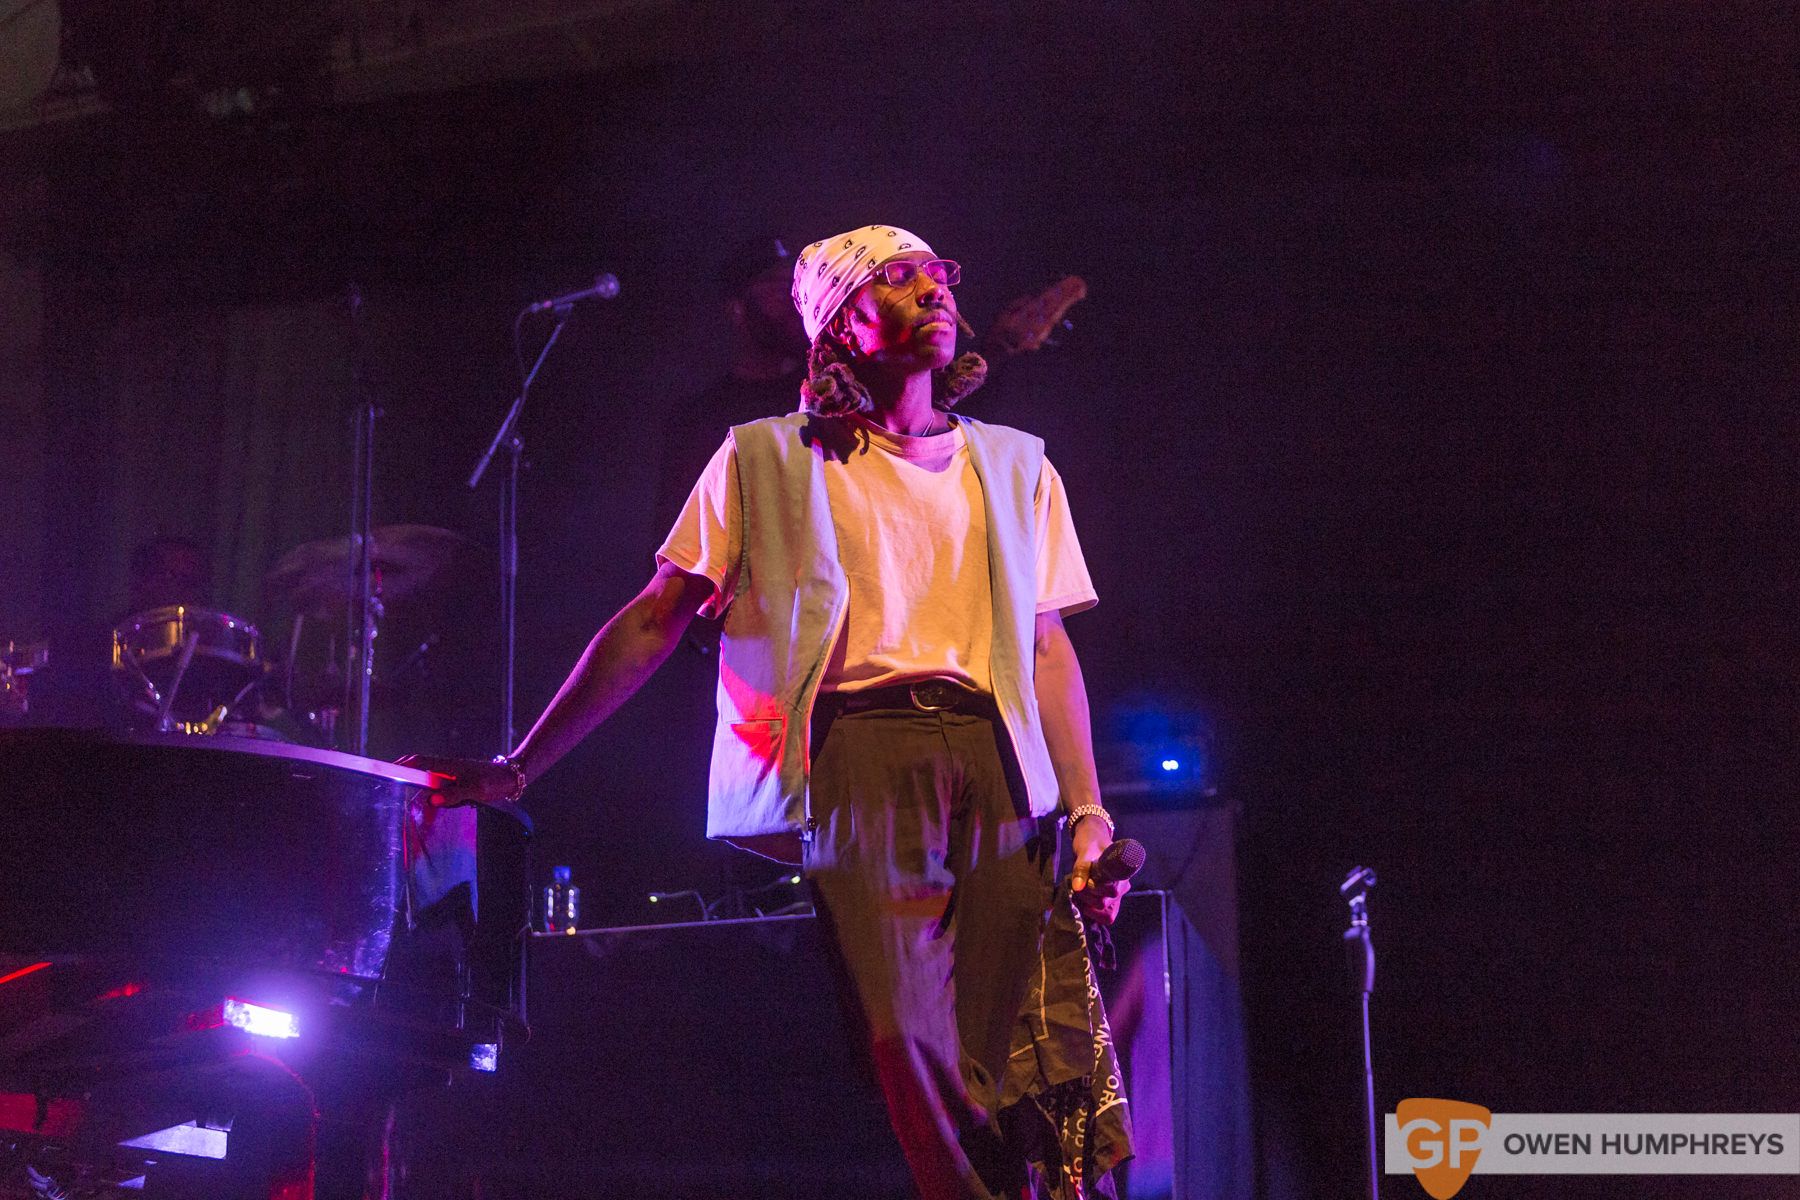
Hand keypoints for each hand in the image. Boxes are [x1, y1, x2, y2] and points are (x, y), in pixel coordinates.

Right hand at [396, 754, 522, 810]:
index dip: (402, 765)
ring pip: (429, 787)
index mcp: (448, 766)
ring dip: (420, 796)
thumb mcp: (475, 788)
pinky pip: (440, 793)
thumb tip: (431, 800)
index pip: (419, 761)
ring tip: (410, 812)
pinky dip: (433, 802)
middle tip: (392, 796)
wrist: (512, 778)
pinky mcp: (458, 787)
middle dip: (406, 783)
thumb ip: (454, 794)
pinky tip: (430, 814)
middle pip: (420, 775)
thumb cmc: (494, 780)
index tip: (387, 770)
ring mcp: (452, 779)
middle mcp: (447, 771)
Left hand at [1068, 814, 1128, 926]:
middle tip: (1078, 884)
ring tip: (1078, 891)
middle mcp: (1121, 887)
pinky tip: (1080, 901)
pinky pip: (1102, 915)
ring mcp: (1115, 895)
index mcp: (1121, 874)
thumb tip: (1078, 887)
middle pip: (1105, 903)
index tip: (1086, 881)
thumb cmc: (1091, 843)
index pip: (1112, 892)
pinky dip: (1089, 910)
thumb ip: (1081, 868)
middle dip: (1087, 896)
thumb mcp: (1084, 852)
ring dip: (1087, 904)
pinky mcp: (1106, 899)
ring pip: (1104, 911)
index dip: (1096, 890)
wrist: (1091, 840)